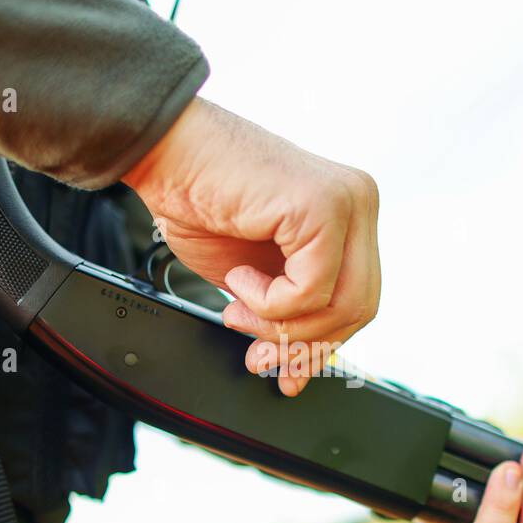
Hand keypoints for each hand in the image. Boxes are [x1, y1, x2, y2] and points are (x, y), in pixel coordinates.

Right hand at [122, 98, 380, 395]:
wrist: (163, 151)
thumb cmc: (200, 199)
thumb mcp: (256, 274)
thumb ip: (288, 311)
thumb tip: (297, 370)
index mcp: (348, 216)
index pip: (360, 299)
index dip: (322, 345)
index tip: (287, 372)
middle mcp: (359, 203)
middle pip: (359, 308)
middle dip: (304, 344)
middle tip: (257, 354)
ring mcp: (348, 202)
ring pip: (342, 306)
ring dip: (281, 326)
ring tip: (238, 309)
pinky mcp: (323, 207)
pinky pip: (312, 291)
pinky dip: (270, 303)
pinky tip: (239, 278)